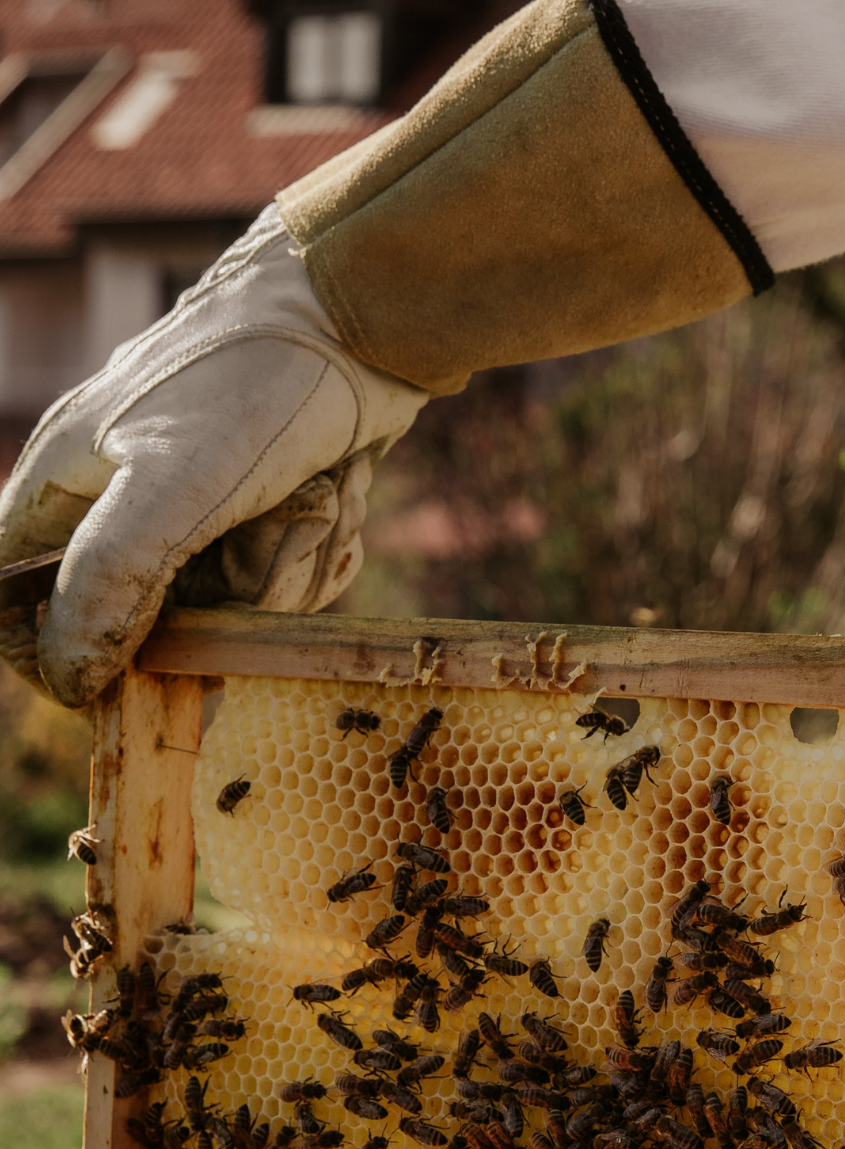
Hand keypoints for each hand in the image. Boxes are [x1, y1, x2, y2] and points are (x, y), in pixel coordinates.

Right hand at [0, 205, 426, 707]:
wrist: (361, 316)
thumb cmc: (254, 382)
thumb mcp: (172, 488)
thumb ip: (110, 579)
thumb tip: (68, 669)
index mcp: (64, 477)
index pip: (14, 592)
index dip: (52, 649)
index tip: (116, 688)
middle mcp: (122, 487)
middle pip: (143, 610)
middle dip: (212, 608)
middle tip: (257, 560)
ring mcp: (198, 495)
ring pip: (226, 597)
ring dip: (280, 573)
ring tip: (310, 507)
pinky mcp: (265, 499)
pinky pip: (281, 567)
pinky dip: (315, 550)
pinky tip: (334, 500)